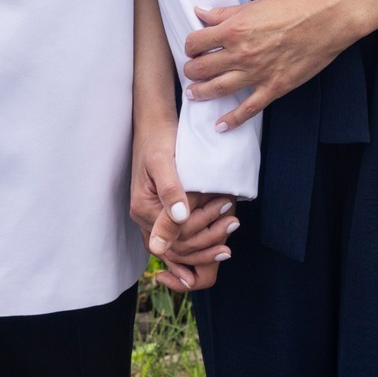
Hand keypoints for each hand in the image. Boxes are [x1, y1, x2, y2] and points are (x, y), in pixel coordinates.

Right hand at [129, 115, 236, 292]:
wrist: (153, 128)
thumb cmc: (159, 140)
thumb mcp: (163, 162)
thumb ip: (170, 190)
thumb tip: (180, 218)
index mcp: (143, 208)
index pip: (177, 236)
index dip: (205, 232)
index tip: (229, 215)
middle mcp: (144, 219)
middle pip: (180, 246)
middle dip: (210, 237)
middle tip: (235, 221)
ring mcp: (151, 220)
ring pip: (180, 249)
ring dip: (207, 244)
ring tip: (231, 225)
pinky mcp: (160, 216)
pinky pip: (178, 241)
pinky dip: (198, 246)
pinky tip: (217, 245)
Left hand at [185, 0, 352, 132]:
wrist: (324, 21)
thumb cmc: (290, 9)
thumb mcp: (252, 6)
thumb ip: (223, 13)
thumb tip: (200, 12)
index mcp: (233, 30)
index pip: (196, 42)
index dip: (190, 46)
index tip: (193, 48)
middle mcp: (240, 54)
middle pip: (202, 68)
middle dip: (191, 71)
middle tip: (189, 72)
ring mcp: (256, 74)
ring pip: (218, 88)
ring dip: (201, 93)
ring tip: (193, 94)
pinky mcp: (273, 88)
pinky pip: (248, 109)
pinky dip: (232, 119)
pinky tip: (220, 125)